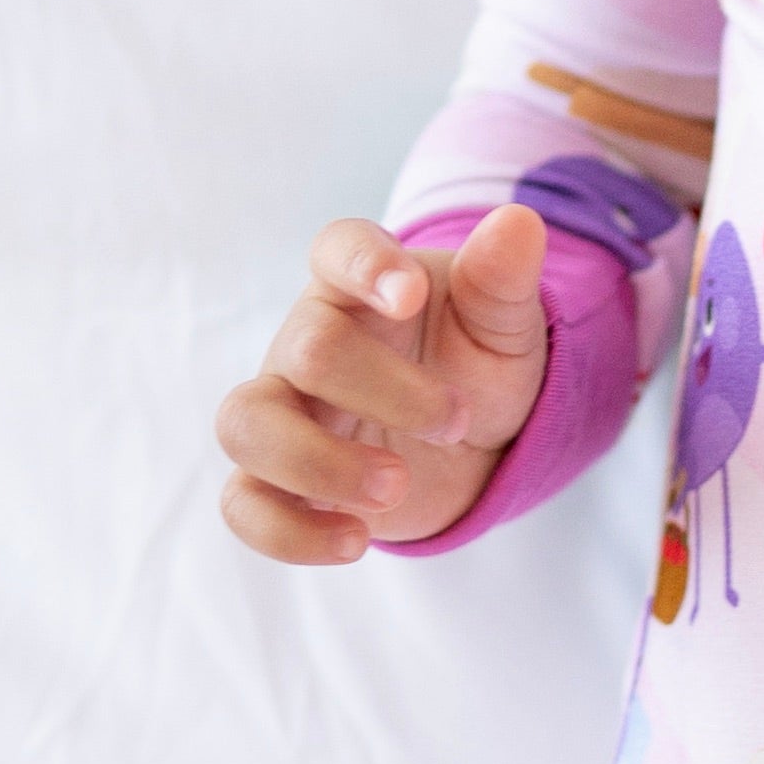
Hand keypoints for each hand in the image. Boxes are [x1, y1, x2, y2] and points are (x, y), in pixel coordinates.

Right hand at [215, 206, 551, 560]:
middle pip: (306, 349)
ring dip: (319, 462)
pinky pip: (242, 505)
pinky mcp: (280, 483)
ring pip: (245, 424)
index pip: (336, 248)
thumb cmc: (475, 367)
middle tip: (455, 423)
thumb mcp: (504, 326)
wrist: (473, 445)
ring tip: (395, 487)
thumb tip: (521, 222)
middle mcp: (306, 343)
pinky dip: (289, 532)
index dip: (363, 265)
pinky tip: (357, 540)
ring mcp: (284, 413)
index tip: (410, 296)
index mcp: (359, 287)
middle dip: (386, 392)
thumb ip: (503, 279)